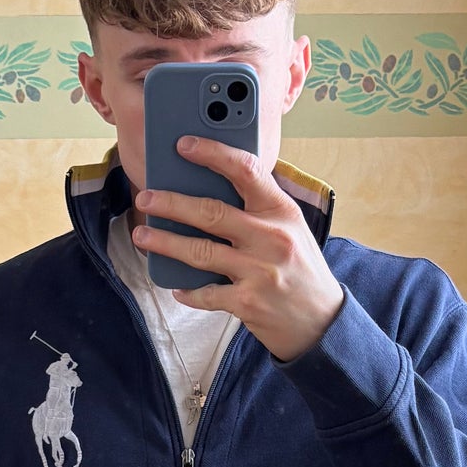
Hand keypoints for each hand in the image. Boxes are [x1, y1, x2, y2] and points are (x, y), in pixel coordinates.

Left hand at [132, 138, 346, 361]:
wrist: (323, 322)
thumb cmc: (301, 270)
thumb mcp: (291, 229)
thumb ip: (259, 209)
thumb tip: (211, 188)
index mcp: (281, 211)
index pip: (246, 170)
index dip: (213, 153)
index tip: (184, 145)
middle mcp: (271, 238)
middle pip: (210, 212)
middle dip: (171, 203)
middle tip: (147, 197)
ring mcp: (259, 271)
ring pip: (200, 251)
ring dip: (165, 242)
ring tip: (143, 236)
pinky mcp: (248, 302)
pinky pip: (206, 293)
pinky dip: (188, 291)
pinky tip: (177, 287)